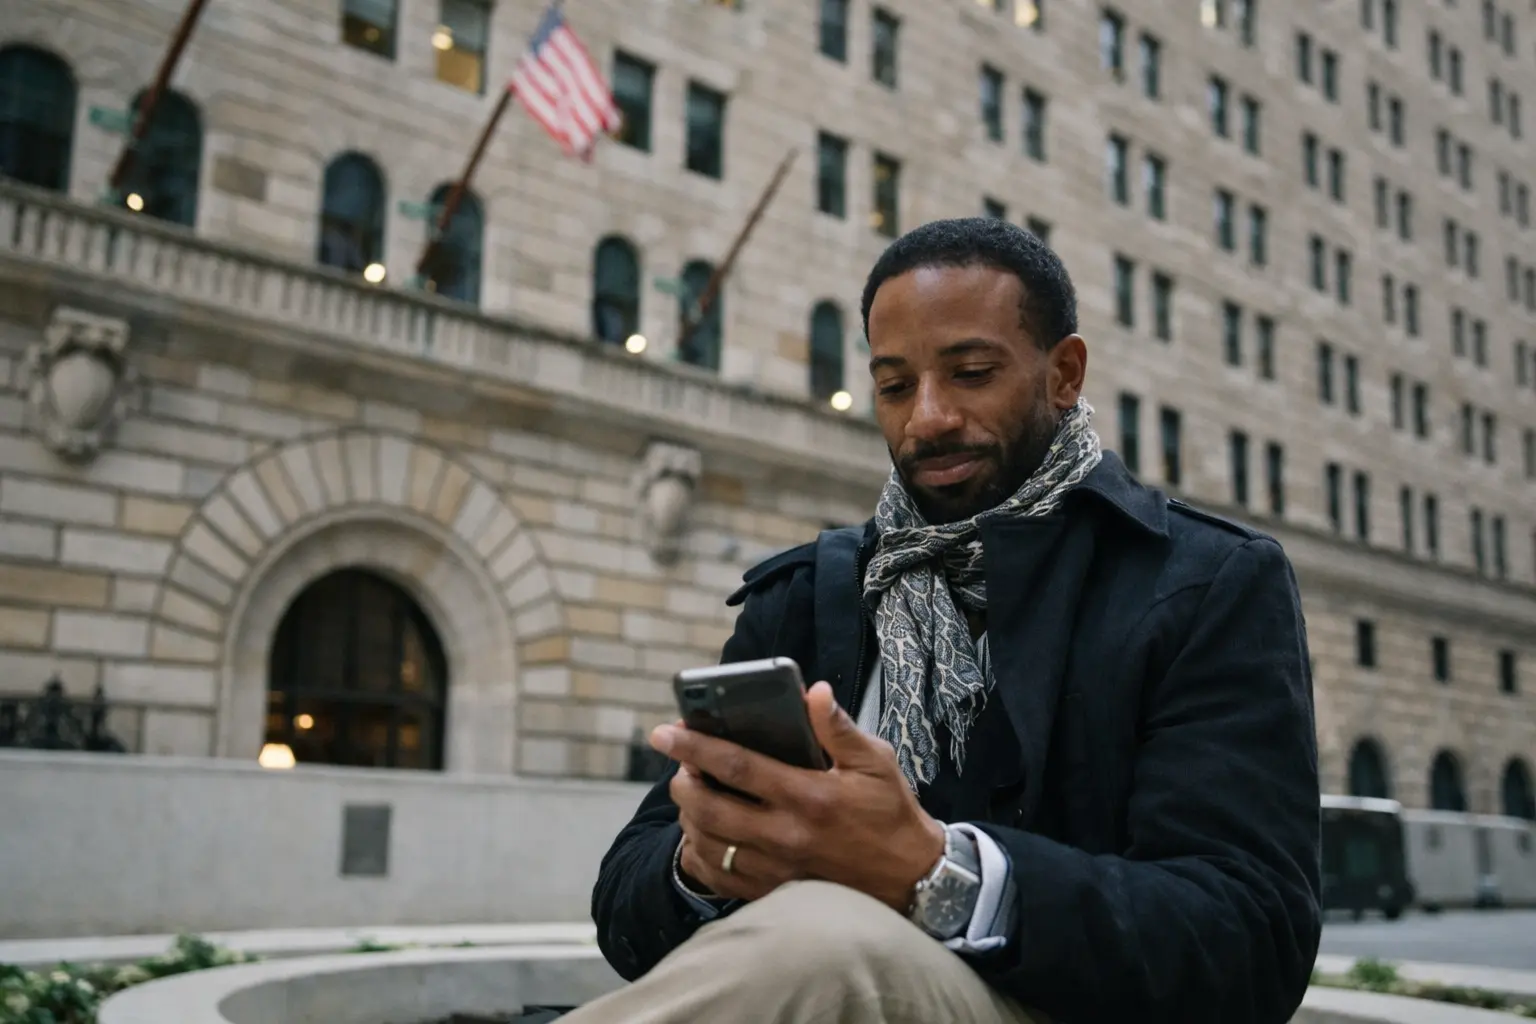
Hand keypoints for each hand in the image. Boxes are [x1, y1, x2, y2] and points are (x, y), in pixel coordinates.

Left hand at [653, 682, 945, 910]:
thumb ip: (839, 728)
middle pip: (708, 807)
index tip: (665, 732)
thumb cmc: (890, 814)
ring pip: (707, 842)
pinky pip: (717, 877)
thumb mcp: (875, 762)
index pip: (736, 766)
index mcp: (808, 796)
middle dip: (682, 781)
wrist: (910, 879)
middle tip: (679, 764)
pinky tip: (702, 833)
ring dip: (689, 814)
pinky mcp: (772, 891)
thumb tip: (813, 692)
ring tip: (692, 793)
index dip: (694, 746)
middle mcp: (785, 835)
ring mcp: (775, 869)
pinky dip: (699, 853)